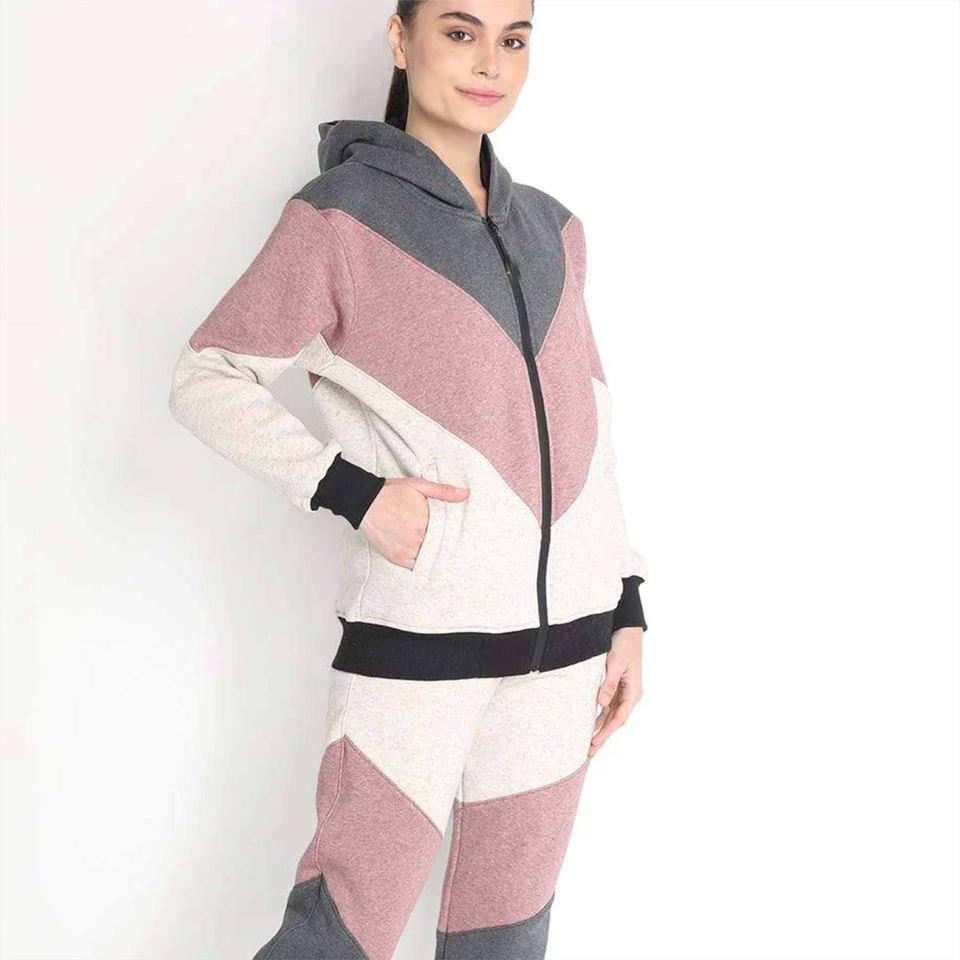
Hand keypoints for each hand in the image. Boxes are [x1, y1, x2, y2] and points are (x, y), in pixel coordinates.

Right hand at [359, 475, 468, 568]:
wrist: (365, 501)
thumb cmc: (392, 492)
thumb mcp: (419, 486)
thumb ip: (443, 491)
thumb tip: (465, 494)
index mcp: (427, 521)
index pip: (449, 534)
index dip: (455, 536)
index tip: (463, 541)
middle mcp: (419, 538)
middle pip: (440, 547)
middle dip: (446, 547)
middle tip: (459, 554)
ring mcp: (408, 550)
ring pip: (429, 559)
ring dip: (436, 557)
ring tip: (445, 559)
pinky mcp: (397, 557)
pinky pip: (416, 567)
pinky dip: (423, 566)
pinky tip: (429, 564)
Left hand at [589, 626, 643, 756]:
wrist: (628, 630)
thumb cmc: (624, 645)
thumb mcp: (616, 663)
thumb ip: (609, 684)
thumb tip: (601, 703)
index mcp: (633, 692)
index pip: (619, 718)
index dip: (606, 732)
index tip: (593, 743)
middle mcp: (629, 695)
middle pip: (614, 720)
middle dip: (601, 736)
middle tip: (588, 752)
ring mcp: (623, 691)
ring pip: (610, 714)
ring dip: (599, 727)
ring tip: (587, 742)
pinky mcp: (616, 686)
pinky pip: (607, 705)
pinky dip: (599, 715)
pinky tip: (590, 722)